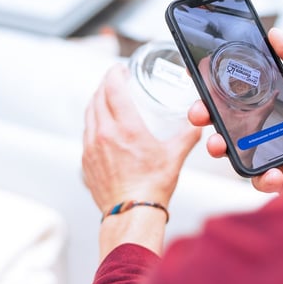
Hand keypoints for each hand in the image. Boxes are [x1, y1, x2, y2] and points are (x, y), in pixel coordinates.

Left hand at [83, 64, 200, 256]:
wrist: (132, 214)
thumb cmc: (152, 187)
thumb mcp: (174, 156)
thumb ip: (187, 136)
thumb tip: (196, 125)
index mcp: (126, 128)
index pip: (113, 89)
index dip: (115, 74)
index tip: (119, 69)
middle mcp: (104, 134)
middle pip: (97, 97)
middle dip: (105, 84)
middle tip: (115, 80)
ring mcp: (91, 148)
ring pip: (89, 114)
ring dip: (96, 101)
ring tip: (106, 98)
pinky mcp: (86, 161)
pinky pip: (86, 133)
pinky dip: (93, 122)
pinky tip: (102, 126)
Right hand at [188, 28, 282, 194]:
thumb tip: (275, 33)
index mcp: (281, 99)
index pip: (241, 91)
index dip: (218, 87)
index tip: (200, 78)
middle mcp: (273, 124)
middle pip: (229, 119)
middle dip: (207, 116)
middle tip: (199, 114)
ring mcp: (274, 151)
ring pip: (236, 150)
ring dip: (221, 146)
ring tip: (219, 144)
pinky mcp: (281, 176)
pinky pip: (259, 178)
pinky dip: (262, 177)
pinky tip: (273, 171)